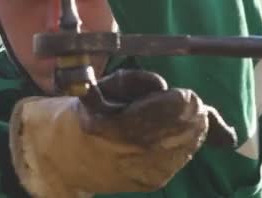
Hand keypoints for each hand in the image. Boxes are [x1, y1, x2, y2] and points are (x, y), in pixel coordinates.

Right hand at [9, 69, 231, 196]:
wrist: (69, 157)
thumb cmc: (88, 113)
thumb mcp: (104, 87)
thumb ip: (135, 80)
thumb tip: (163, 85)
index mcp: (118, 125)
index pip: (171, 110)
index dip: (182, 100)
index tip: (181, 93)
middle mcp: (135, 153)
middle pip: (188, 127)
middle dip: (191, 113)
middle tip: (188, 102)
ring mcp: (148, 171)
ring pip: (190, 143)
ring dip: (190, 127)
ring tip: (179, 118)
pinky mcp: (155, 181)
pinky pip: (182, 157)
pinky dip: (184, 142)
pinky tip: (173, 135)